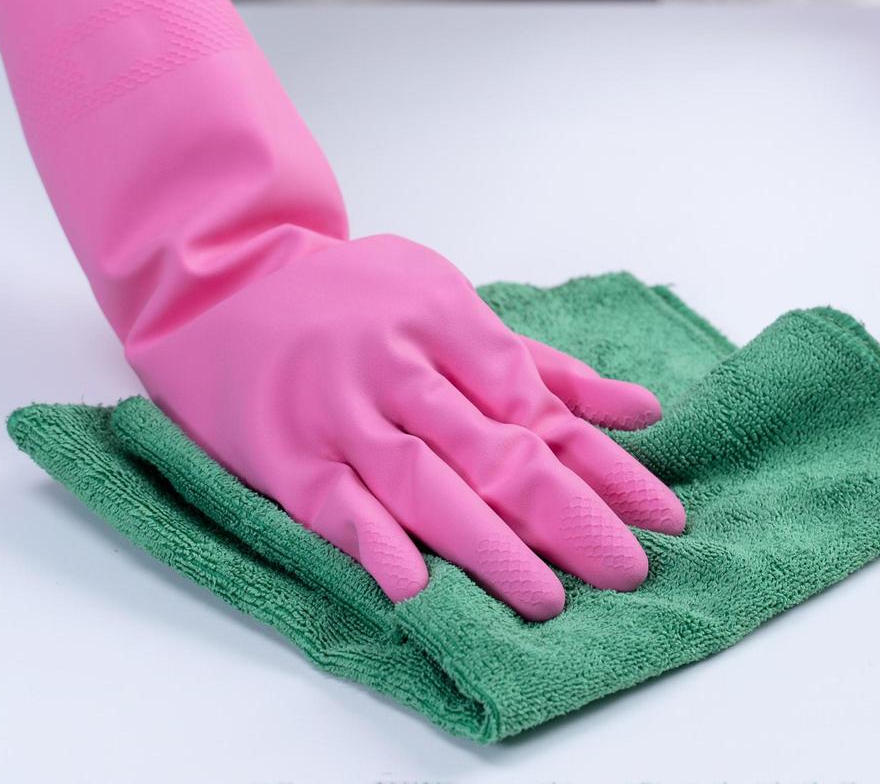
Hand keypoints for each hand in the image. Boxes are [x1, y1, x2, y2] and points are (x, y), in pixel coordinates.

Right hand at [128, 235, 683, 620]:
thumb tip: (641, 412)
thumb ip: (543, 367)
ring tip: (547, 599)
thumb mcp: (449, 302)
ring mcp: (340, 414)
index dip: (607, 467)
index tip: (662, 517)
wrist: (216, 279)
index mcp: (449, 324)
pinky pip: (337, 506)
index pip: (543, 407)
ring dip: (490, 547)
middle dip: (568, 517)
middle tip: (625, 570)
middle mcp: (399, 369)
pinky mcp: (287, 457)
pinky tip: (417, 587)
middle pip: (495, 450)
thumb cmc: (352, 299)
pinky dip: (377, 545)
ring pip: (426, 485)